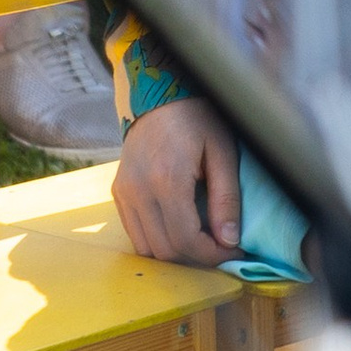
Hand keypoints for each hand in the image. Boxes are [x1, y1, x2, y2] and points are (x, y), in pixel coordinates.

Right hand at [114, 97, 244, 265]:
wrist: (160, 95)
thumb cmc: (198, 118)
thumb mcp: (222, 152)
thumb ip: (226, 198)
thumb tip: (230, 240)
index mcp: (167, 179)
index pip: (186, 240)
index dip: (211, 254)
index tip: (233, 251)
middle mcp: (139, 190)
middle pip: (165, 250)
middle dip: (196, 256)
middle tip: (221, 246)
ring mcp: (124, 192)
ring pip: (147, 248)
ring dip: (176, 251)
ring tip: (202, 238)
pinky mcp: (118, 192)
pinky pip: (135, 233)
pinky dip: (158, 239)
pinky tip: (180, 226)